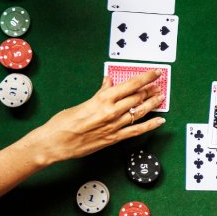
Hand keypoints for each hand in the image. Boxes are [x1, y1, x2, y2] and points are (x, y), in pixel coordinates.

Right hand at [25, 70, 165, 165]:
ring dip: (152, 104)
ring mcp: (114, 126)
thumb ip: (100, 93)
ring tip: (161, 97)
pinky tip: (160, 120)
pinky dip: (150, 125)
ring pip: (140, 112)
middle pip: (138, 98)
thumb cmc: (64, 122)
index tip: (155, 72)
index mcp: (103, 99)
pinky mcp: (114, 138)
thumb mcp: (83, 102)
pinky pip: (137, 131)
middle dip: (150, 90)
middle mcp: (111, 111)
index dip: (146, 78)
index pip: (130, 85)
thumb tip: (109, 82)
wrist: (55, 143)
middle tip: (158, 85)